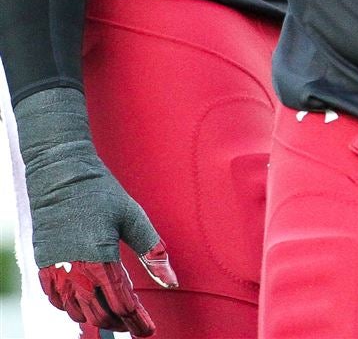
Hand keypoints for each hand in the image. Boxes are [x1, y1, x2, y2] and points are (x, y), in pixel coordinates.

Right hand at [15, 87, 177, 335]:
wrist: (61, 174)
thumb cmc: (101, 192)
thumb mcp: (132, 216)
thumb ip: (152, 251)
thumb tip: (172, 281)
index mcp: (100, 260)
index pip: (122, 304)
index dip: (137, 321)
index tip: (148, 331)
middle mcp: (76, 273)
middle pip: (100, 315)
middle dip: (121, 324)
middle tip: (136, 325)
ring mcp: (56, 272)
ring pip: (78, 313)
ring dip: (98, 319)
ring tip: (116, 318)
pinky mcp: (44, 267)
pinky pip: (58, 302)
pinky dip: (73, 310)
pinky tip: (86, 306)